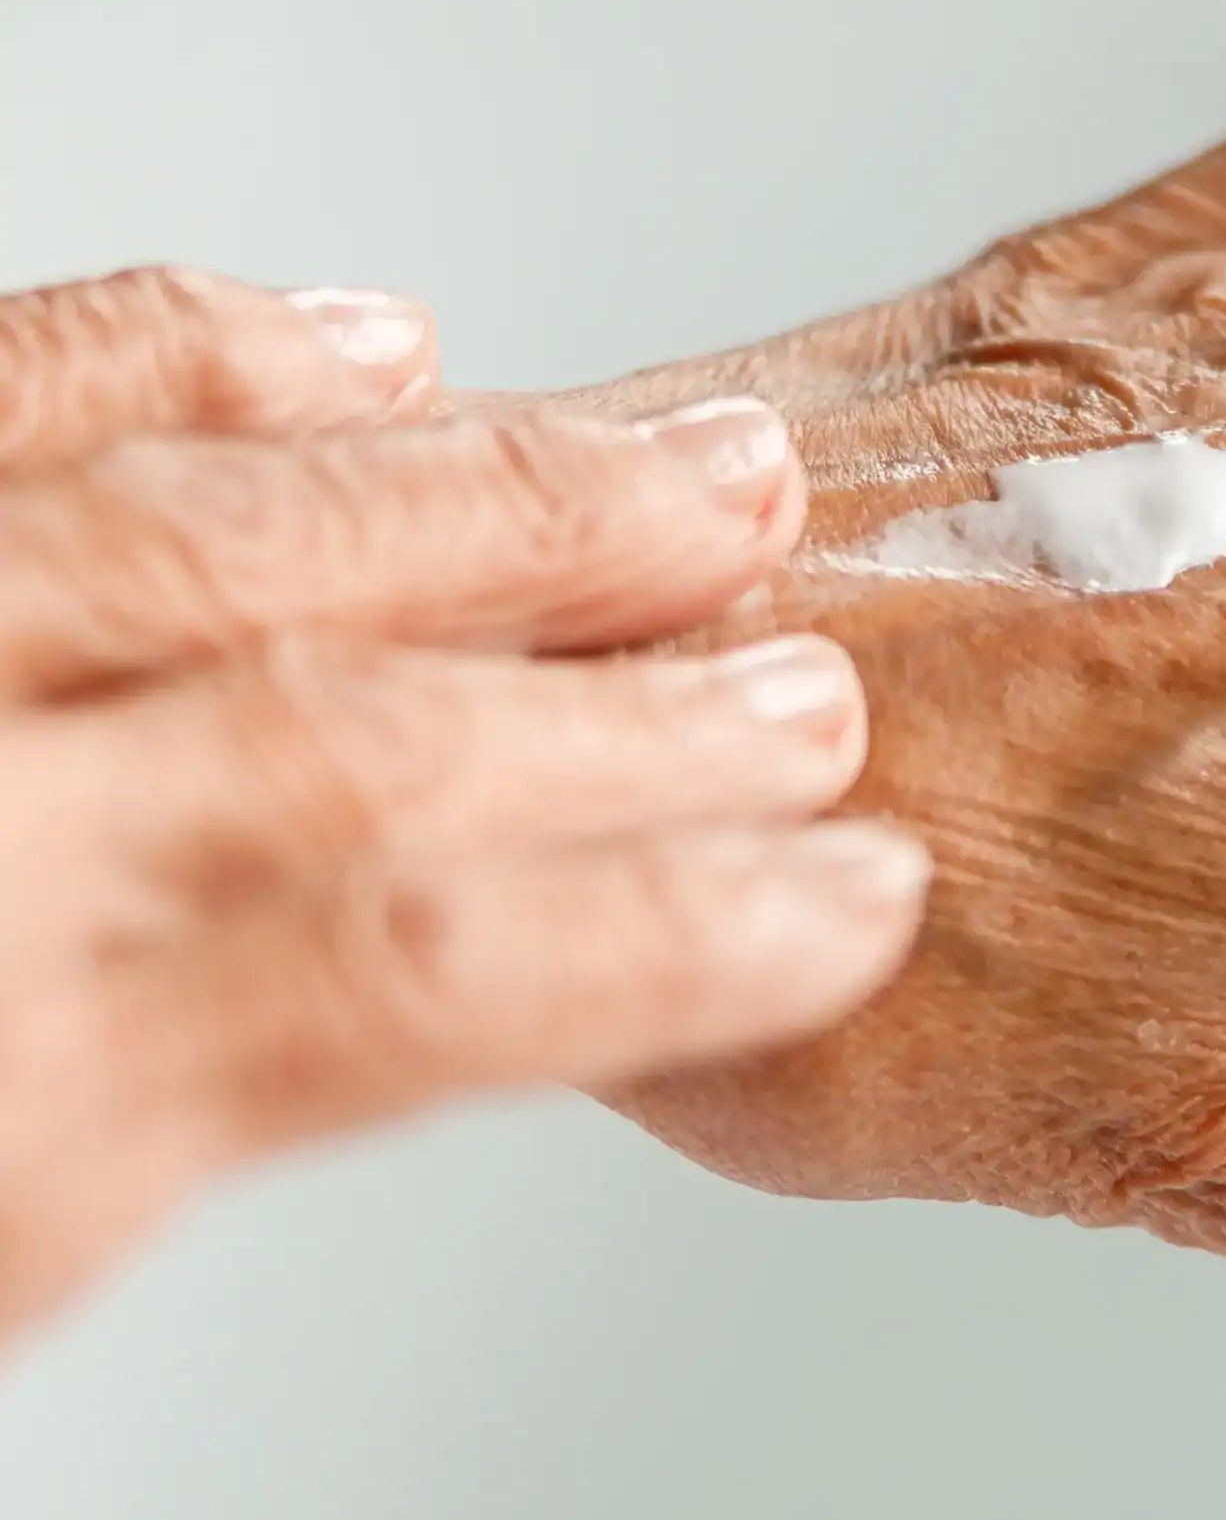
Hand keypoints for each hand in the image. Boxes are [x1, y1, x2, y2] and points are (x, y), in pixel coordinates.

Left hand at [0, 269, 926, 1343]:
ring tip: (714, 478)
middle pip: (374, 738)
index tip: (848, 899)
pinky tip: (357, 344)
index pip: (430, 978)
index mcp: (6, 1115)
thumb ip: (106, 1175)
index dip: (683, 926)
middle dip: (647, 711)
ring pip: (225, 525)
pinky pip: (7, 385)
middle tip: (812, 695)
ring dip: (504, 499)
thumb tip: (273, 1105)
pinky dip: (197, 347)